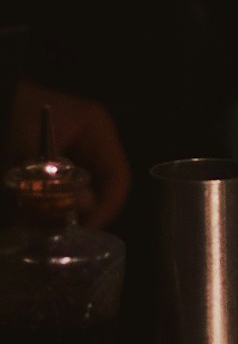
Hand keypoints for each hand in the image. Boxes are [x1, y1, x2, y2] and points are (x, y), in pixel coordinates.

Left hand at [3, 79, 130, 228]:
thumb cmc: (13, 111)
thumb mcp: (30, 143)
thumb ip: (56, 176)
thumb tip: (83, 209)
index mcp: (97, 132)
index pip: (118, 177)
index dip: (108, 207)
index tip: (88, 228)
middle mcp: (90, 144)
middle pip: (98, 189)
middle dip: (78, 213)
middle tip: (57, 231)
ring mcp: (71, 152)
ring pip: (75, 192)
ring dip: (57, 210)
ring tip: (35, 223)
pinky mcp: (50, 161)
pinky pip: (57, 189)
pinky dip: (44, 203)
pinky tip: (27, 212)